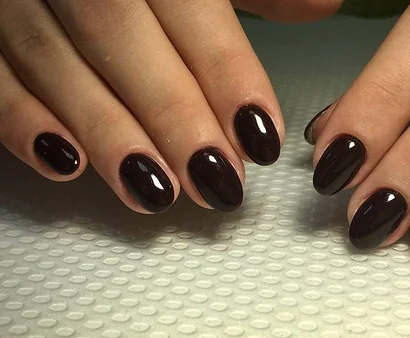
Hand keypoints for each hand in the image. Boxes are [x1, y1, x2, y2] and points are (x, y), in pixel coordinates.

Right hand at [0, 0, 338, 213]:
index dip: (227, 73)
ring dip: (108, 133)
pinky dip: (22, 121)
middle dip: (172, 115)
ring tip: (157, 190)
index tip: (261, 137)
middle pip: (120, 37)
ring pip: (54, 62)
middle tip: (217, 180)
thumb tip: (324, 6)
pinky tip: (66, 165)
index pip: (189, 6)